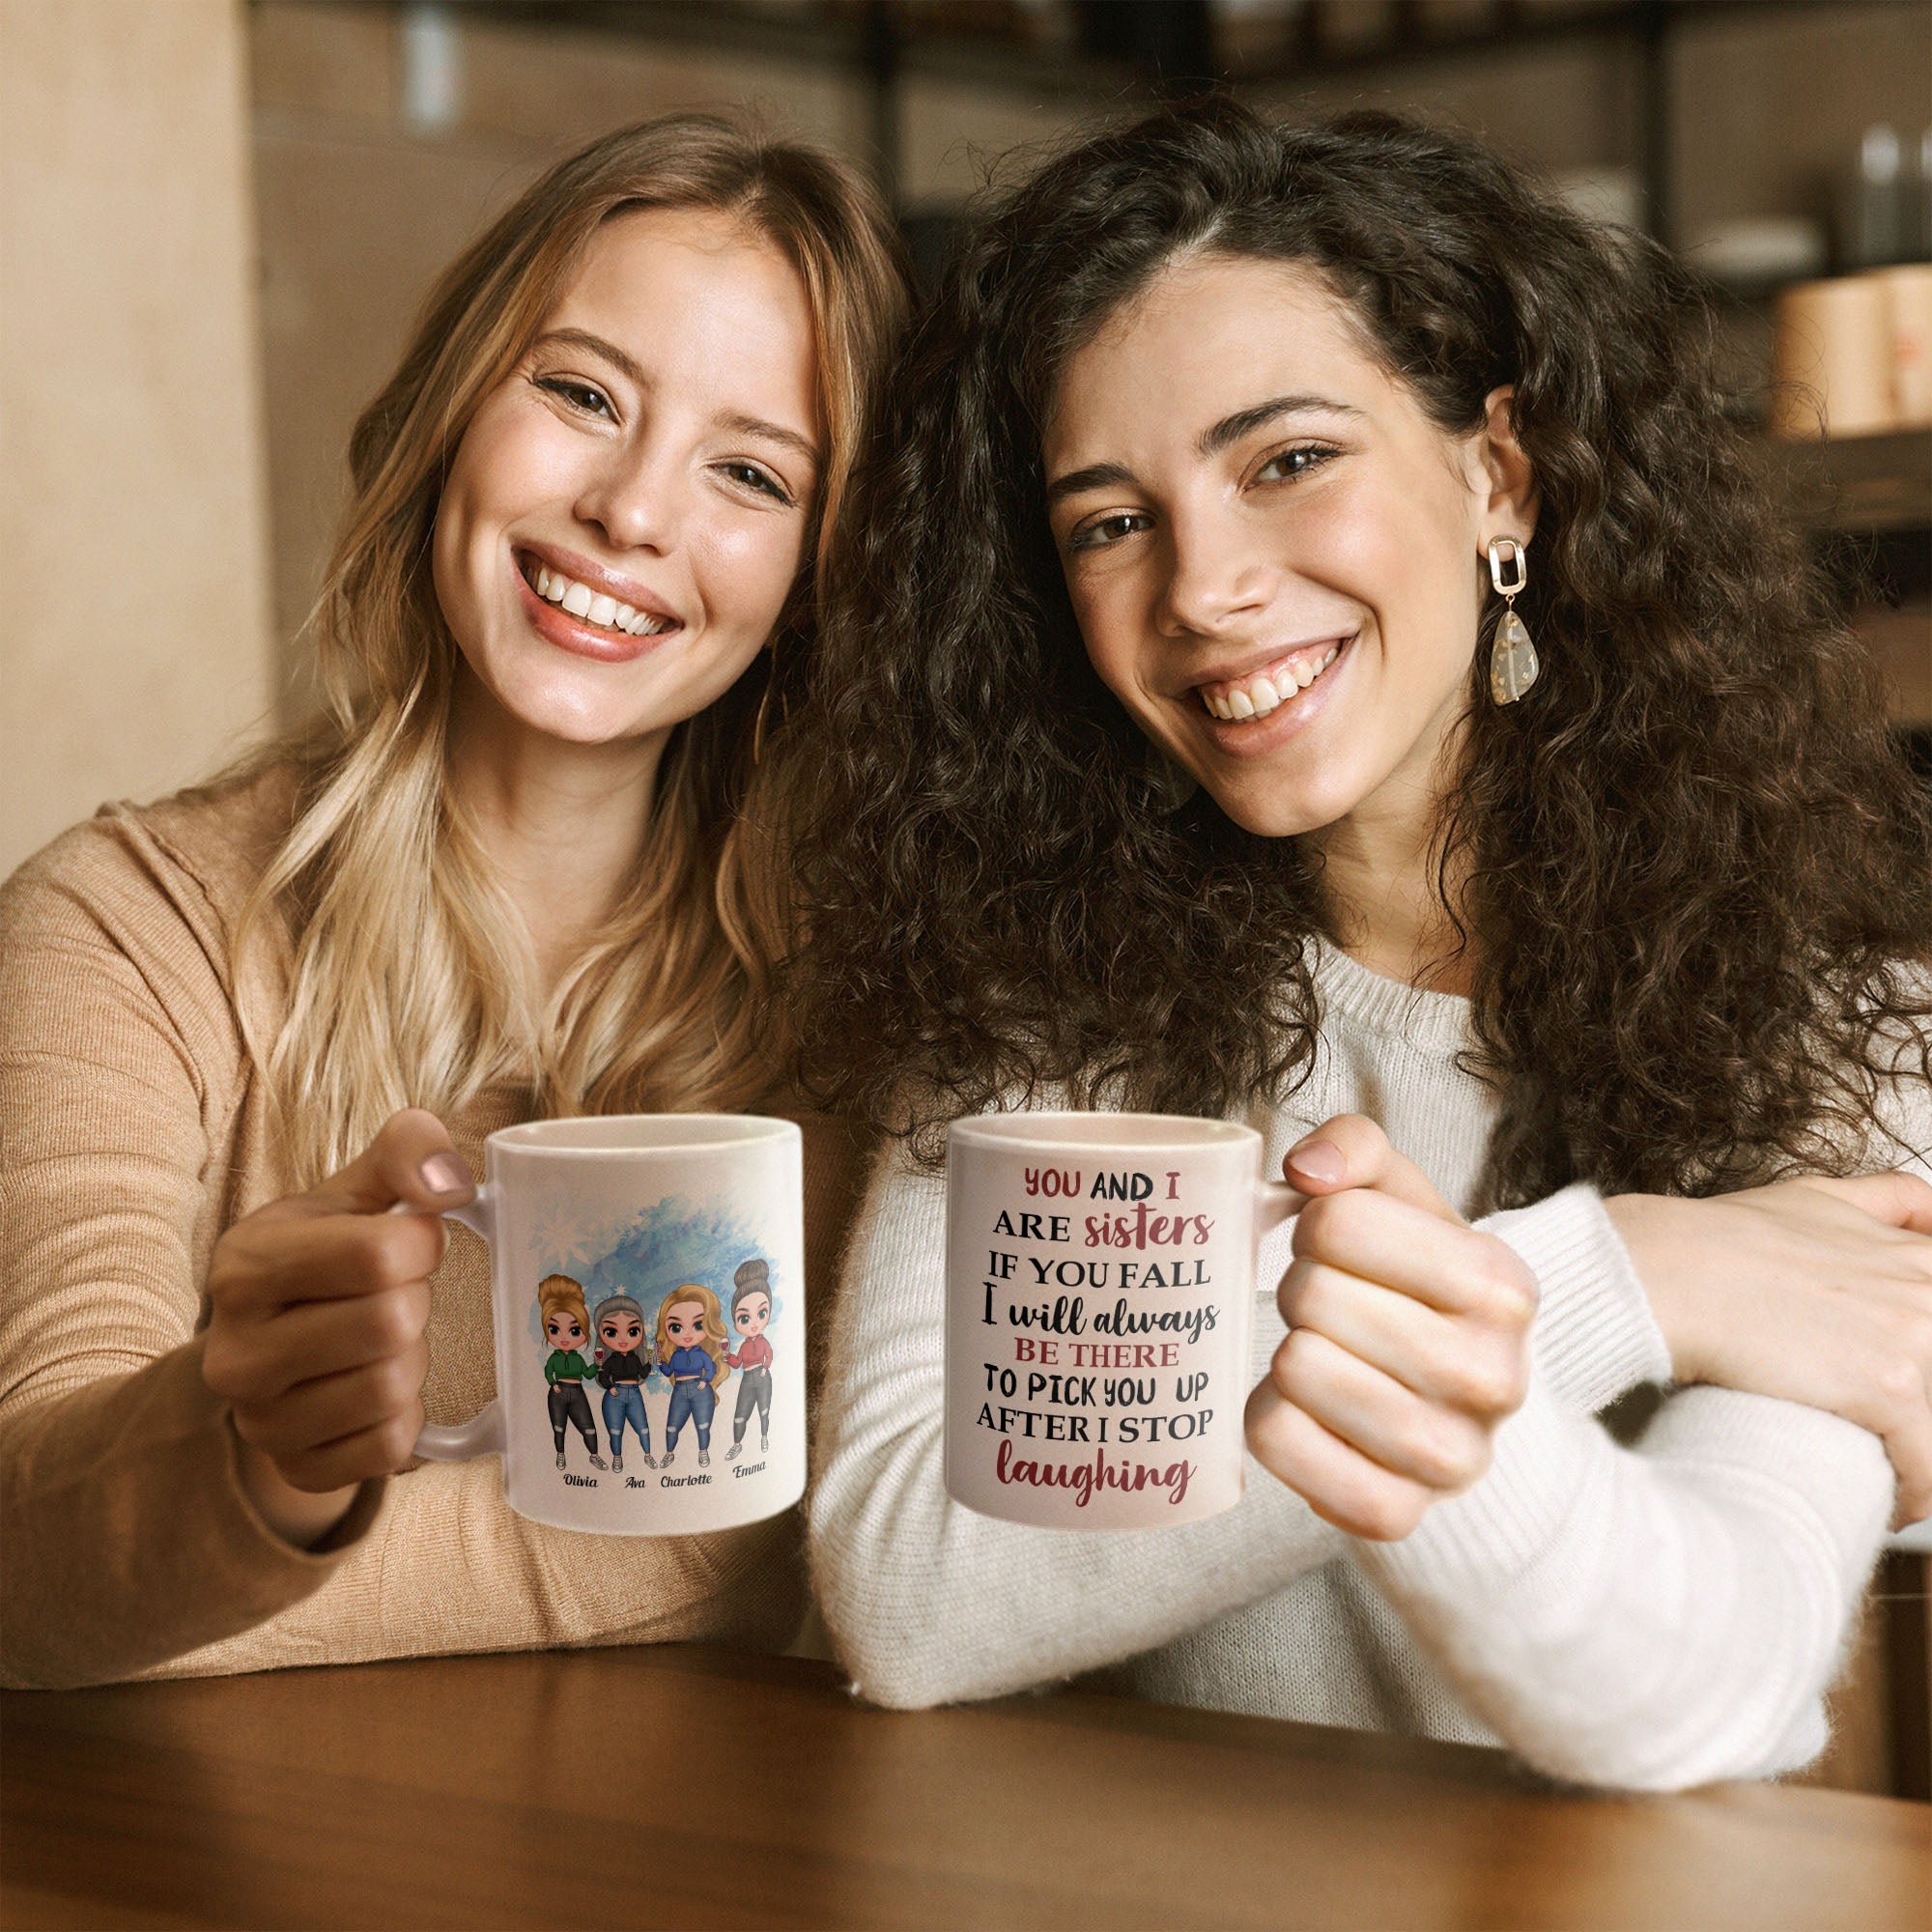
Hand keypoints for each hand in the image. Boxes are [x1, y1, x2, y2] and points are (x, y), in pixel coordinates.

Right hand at [202, 1109, 473, 1544]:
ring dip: (413, 1358)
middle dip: (415, 1301)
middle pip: (390, 1323)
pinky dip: (407, 1415)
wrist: (276, 1347)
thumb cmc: (327, 1256)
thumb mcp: (355, 1191)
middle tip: (396, 1295)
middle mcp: (236, 1351)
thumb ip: (406, 1152)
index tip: (412, 1242)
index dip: (421, 1244)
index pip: (376, 1254)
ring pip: (393, 1388)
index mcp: (245, 1266)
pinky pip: (391, 1447)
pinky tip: (379, 1387)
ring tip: (383, 1340)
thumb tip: (451, 1182)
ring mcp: (260, 1421)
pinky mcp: (296, 1468)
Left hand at [1244, 1115, 1537, 1540]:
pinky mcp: (1395, 1514)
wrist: (1455, 1402)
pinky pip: (1276, 1442)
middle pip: (1309, 1297)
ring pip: (1294, 1370)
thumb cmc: (1412, 1283)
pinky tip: (1306, 1411)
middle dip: (1301, 1290)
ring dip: (1286, 1353)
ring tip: (1323, 1354)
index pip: (1336, 1222)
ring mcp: (1450, 1459)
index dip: (1316, 1226)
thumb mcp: (1401, 1199)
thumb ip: (1356, 1146)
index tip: (1339, 1248)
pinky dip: (1268, 1419)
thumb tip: (1306, 1169)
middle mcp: (1494, 1377)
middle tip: (1328, 1307)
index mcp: (1501, 1285)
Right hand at [1606, 1173, 1931, 1525]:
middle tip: (1884, 1431)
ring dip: (1919, 1457)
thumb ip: (1883, 1199)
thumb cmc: (1719, 1239)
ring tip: (1886, 1476)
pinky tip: (1888, 1503)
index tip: (1903, 1387)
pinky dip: (1914, 1496)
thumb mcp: (1812, 1197)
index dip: (1920, 1360)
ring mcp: (1916, 1338)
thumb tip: (1927, 1209)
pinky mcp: (1892, 1387)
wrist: (1667, 1271)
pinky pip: (1930, 1469)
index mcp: (1918, 1255)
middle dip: (1919, 1410)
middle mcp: (1928, 1290)